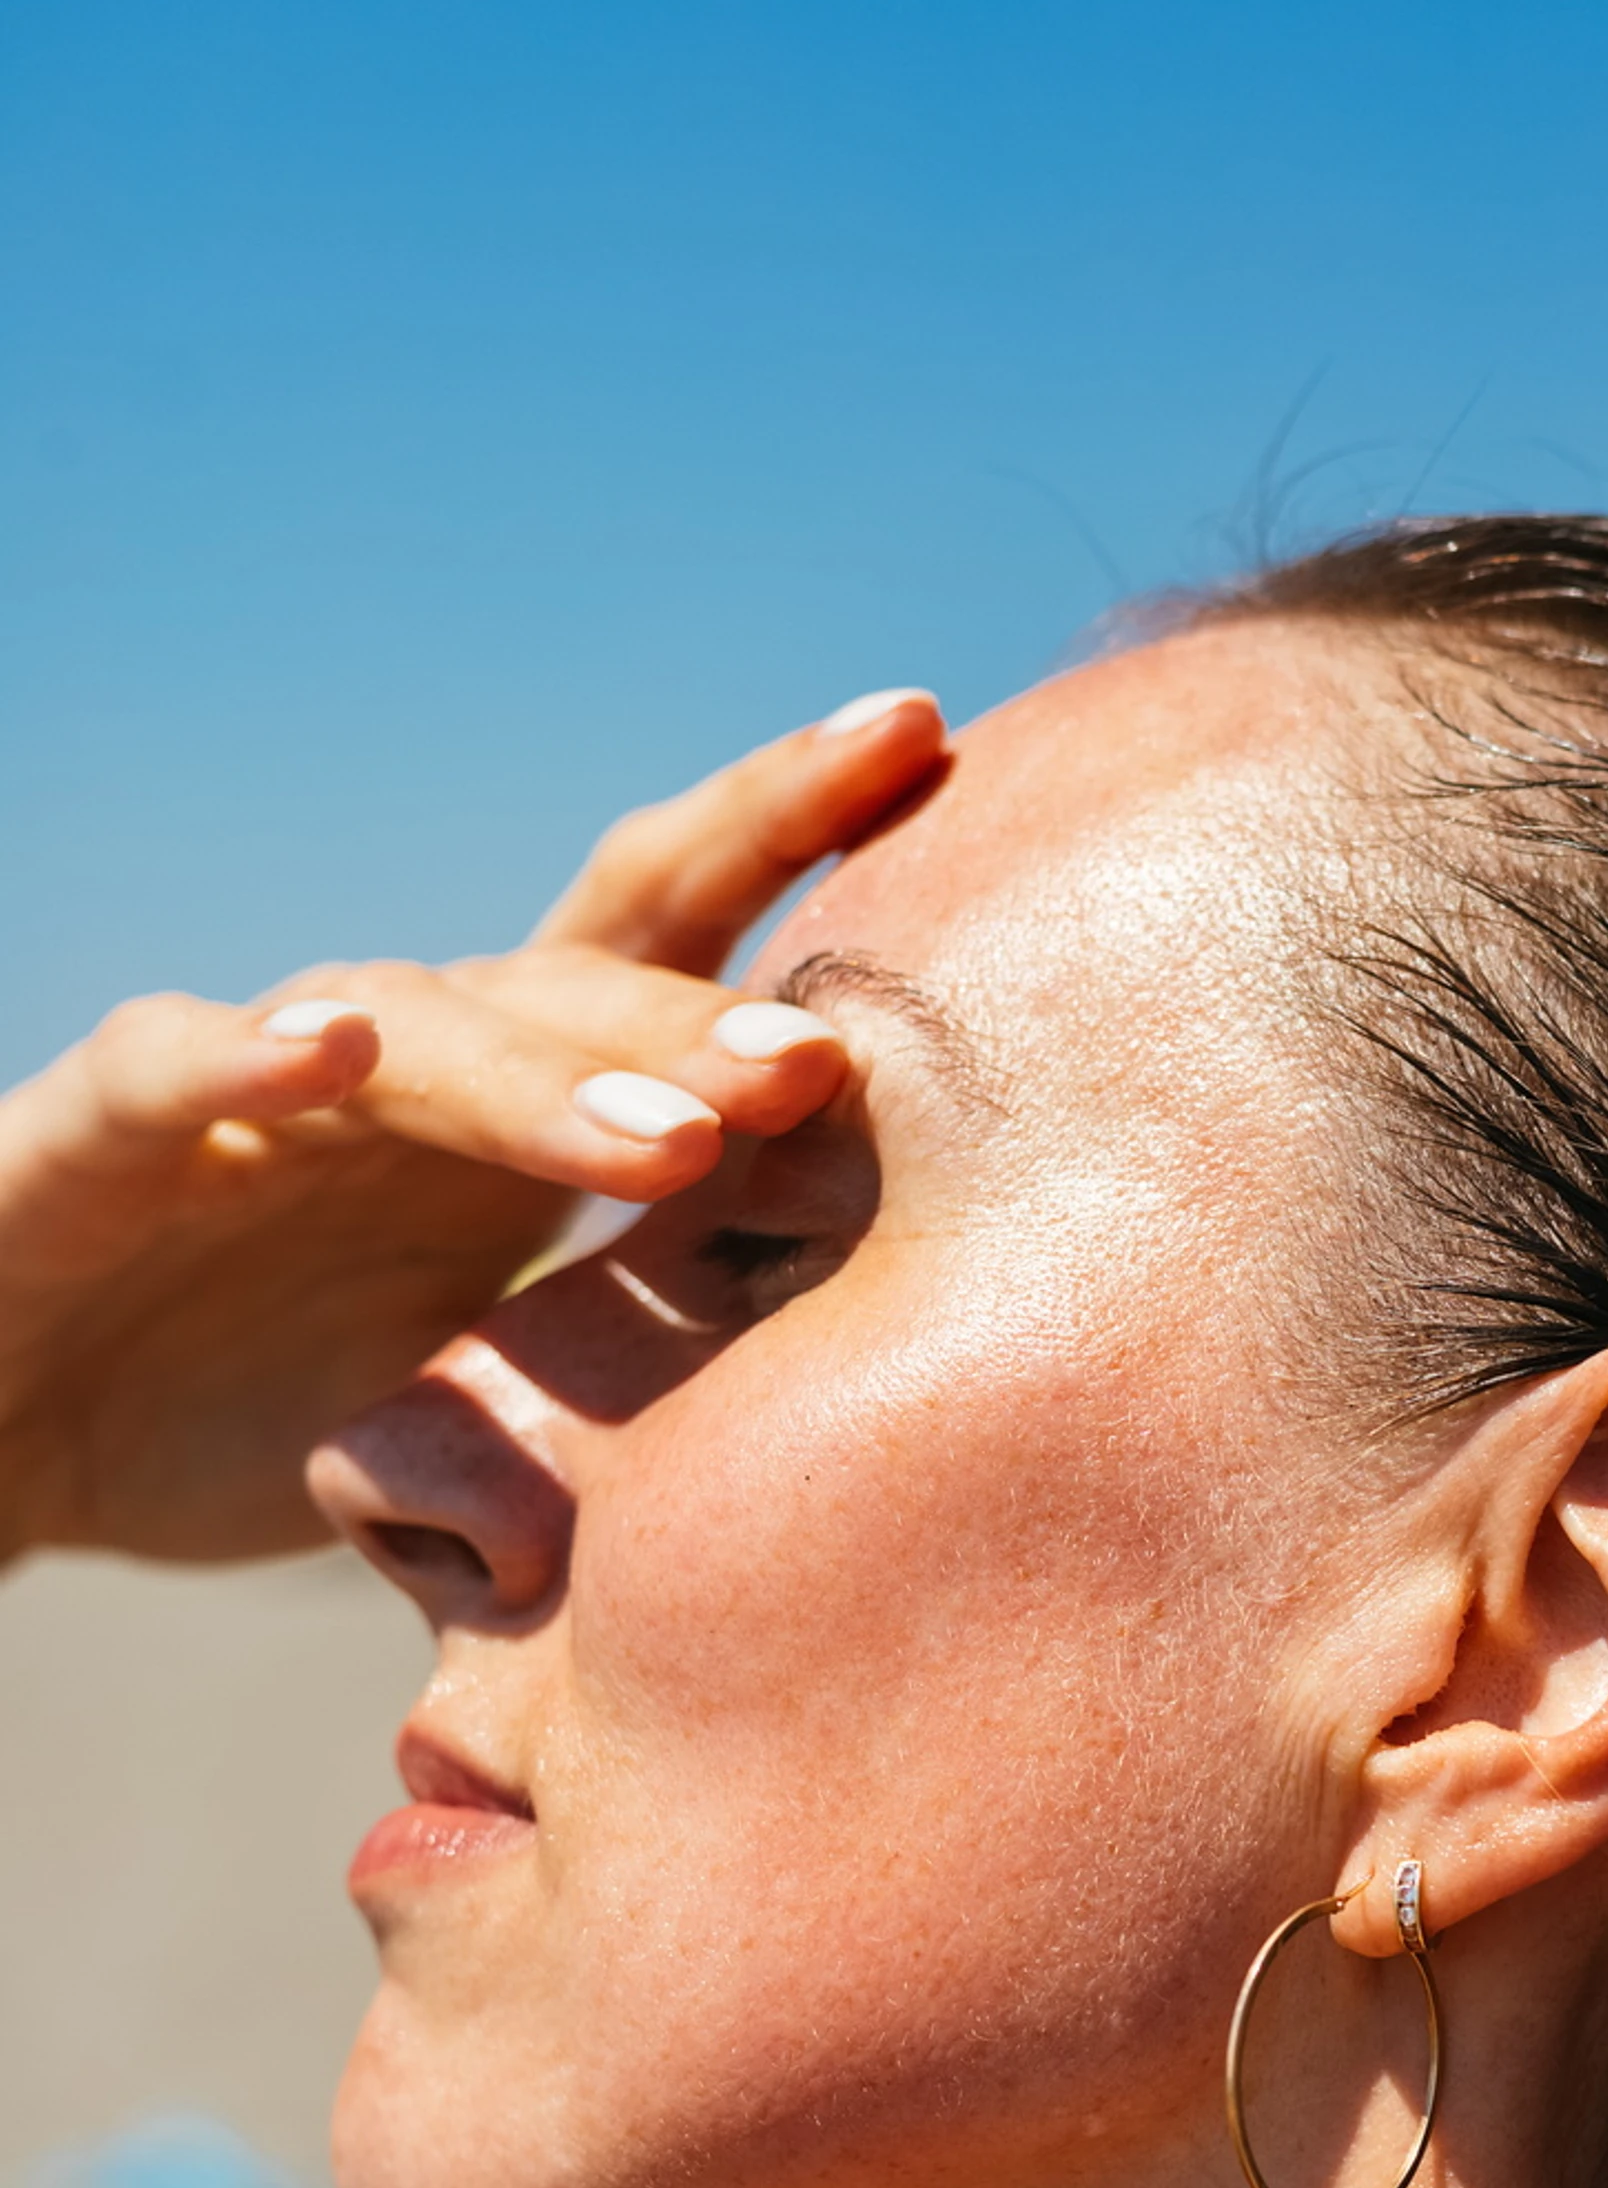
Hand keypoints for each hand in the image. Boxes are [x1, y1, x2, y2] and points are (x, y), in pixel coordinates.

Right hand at [0, 692, 944, 1563]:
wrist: (24, 1439)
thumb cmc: (271, 1406)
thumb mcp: (495, 1407)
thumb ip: (643, 1368)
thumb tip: (878, 1396)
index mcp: (511, 1108)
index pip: (665, 935)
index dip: (790, 834)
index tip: (937, 749)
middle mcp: (400, 1063)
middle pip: (566, 965)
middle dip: (702, 1006)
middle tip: (829, 1062)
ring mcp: (252, 1083)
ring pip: (412, 1031)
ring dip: (541, 1073)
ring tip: (665, 1135)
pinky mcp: (100, 1132)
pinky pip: (172, 1067)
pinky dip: (244, 1054)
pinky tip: (329, 1053)